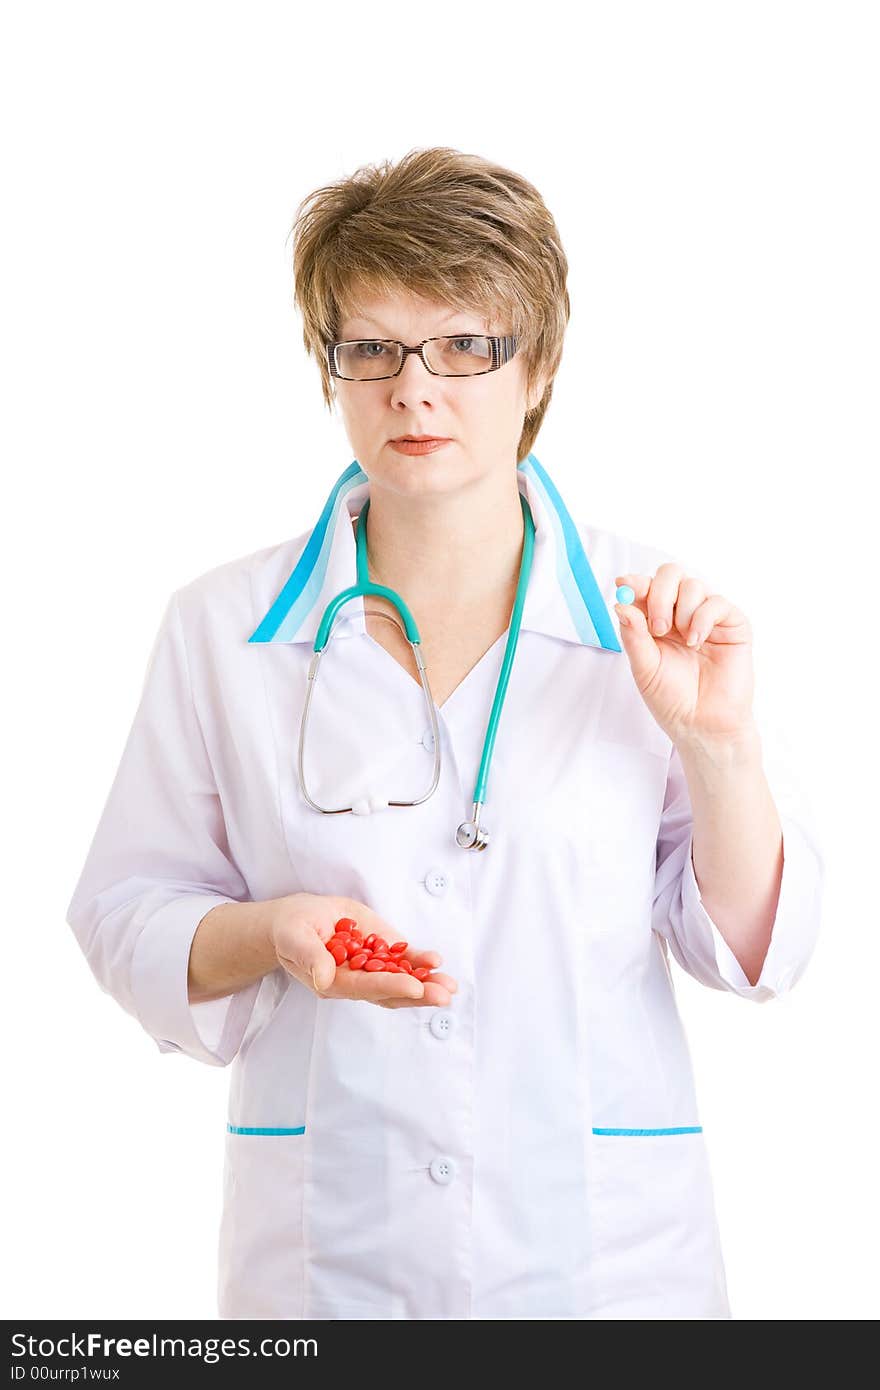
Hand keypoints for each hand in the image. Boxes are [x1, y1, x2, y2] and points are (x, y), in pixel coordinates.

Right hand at [268, 893, 457, 1009]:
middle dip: (419, 993)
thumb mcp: (294, 937)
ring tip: (449, 985)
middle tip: (443, 995)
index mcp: (333, 981)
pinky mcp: (379, 952)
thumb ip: (309, 956)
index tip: (415, 987)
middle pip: (389, 991)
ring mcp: (370, 967)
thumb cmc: (292, 929)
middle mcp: (356, 980)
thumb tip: (324, 977)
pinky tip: (435, 962)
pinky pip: (402, 960)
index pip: (365, 987)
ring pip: (401, 980)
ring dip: (427, 983)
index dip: (390, 987)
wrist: (299, 919)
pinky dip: (419, 962)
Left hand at [614, 564, 756, 748]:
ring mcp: (707, 617)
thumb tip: (621, 604)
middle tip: (657, 626)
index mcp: (656, 621)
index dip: (635, 582)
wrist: (702, 725)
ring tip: (683, 641)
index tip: (623, 583)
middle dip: (659, 593)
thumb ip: (633, 635)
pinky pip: (717, 602)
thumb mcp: (644, 667)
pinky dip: (702, 618)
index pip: (646, 589)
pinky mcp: (733, 625)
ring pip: (693, 585)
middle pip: (671, 575)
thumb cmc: (672, 700)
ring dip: (682, 610)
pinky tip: (697, 641)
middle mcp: (681, 614)